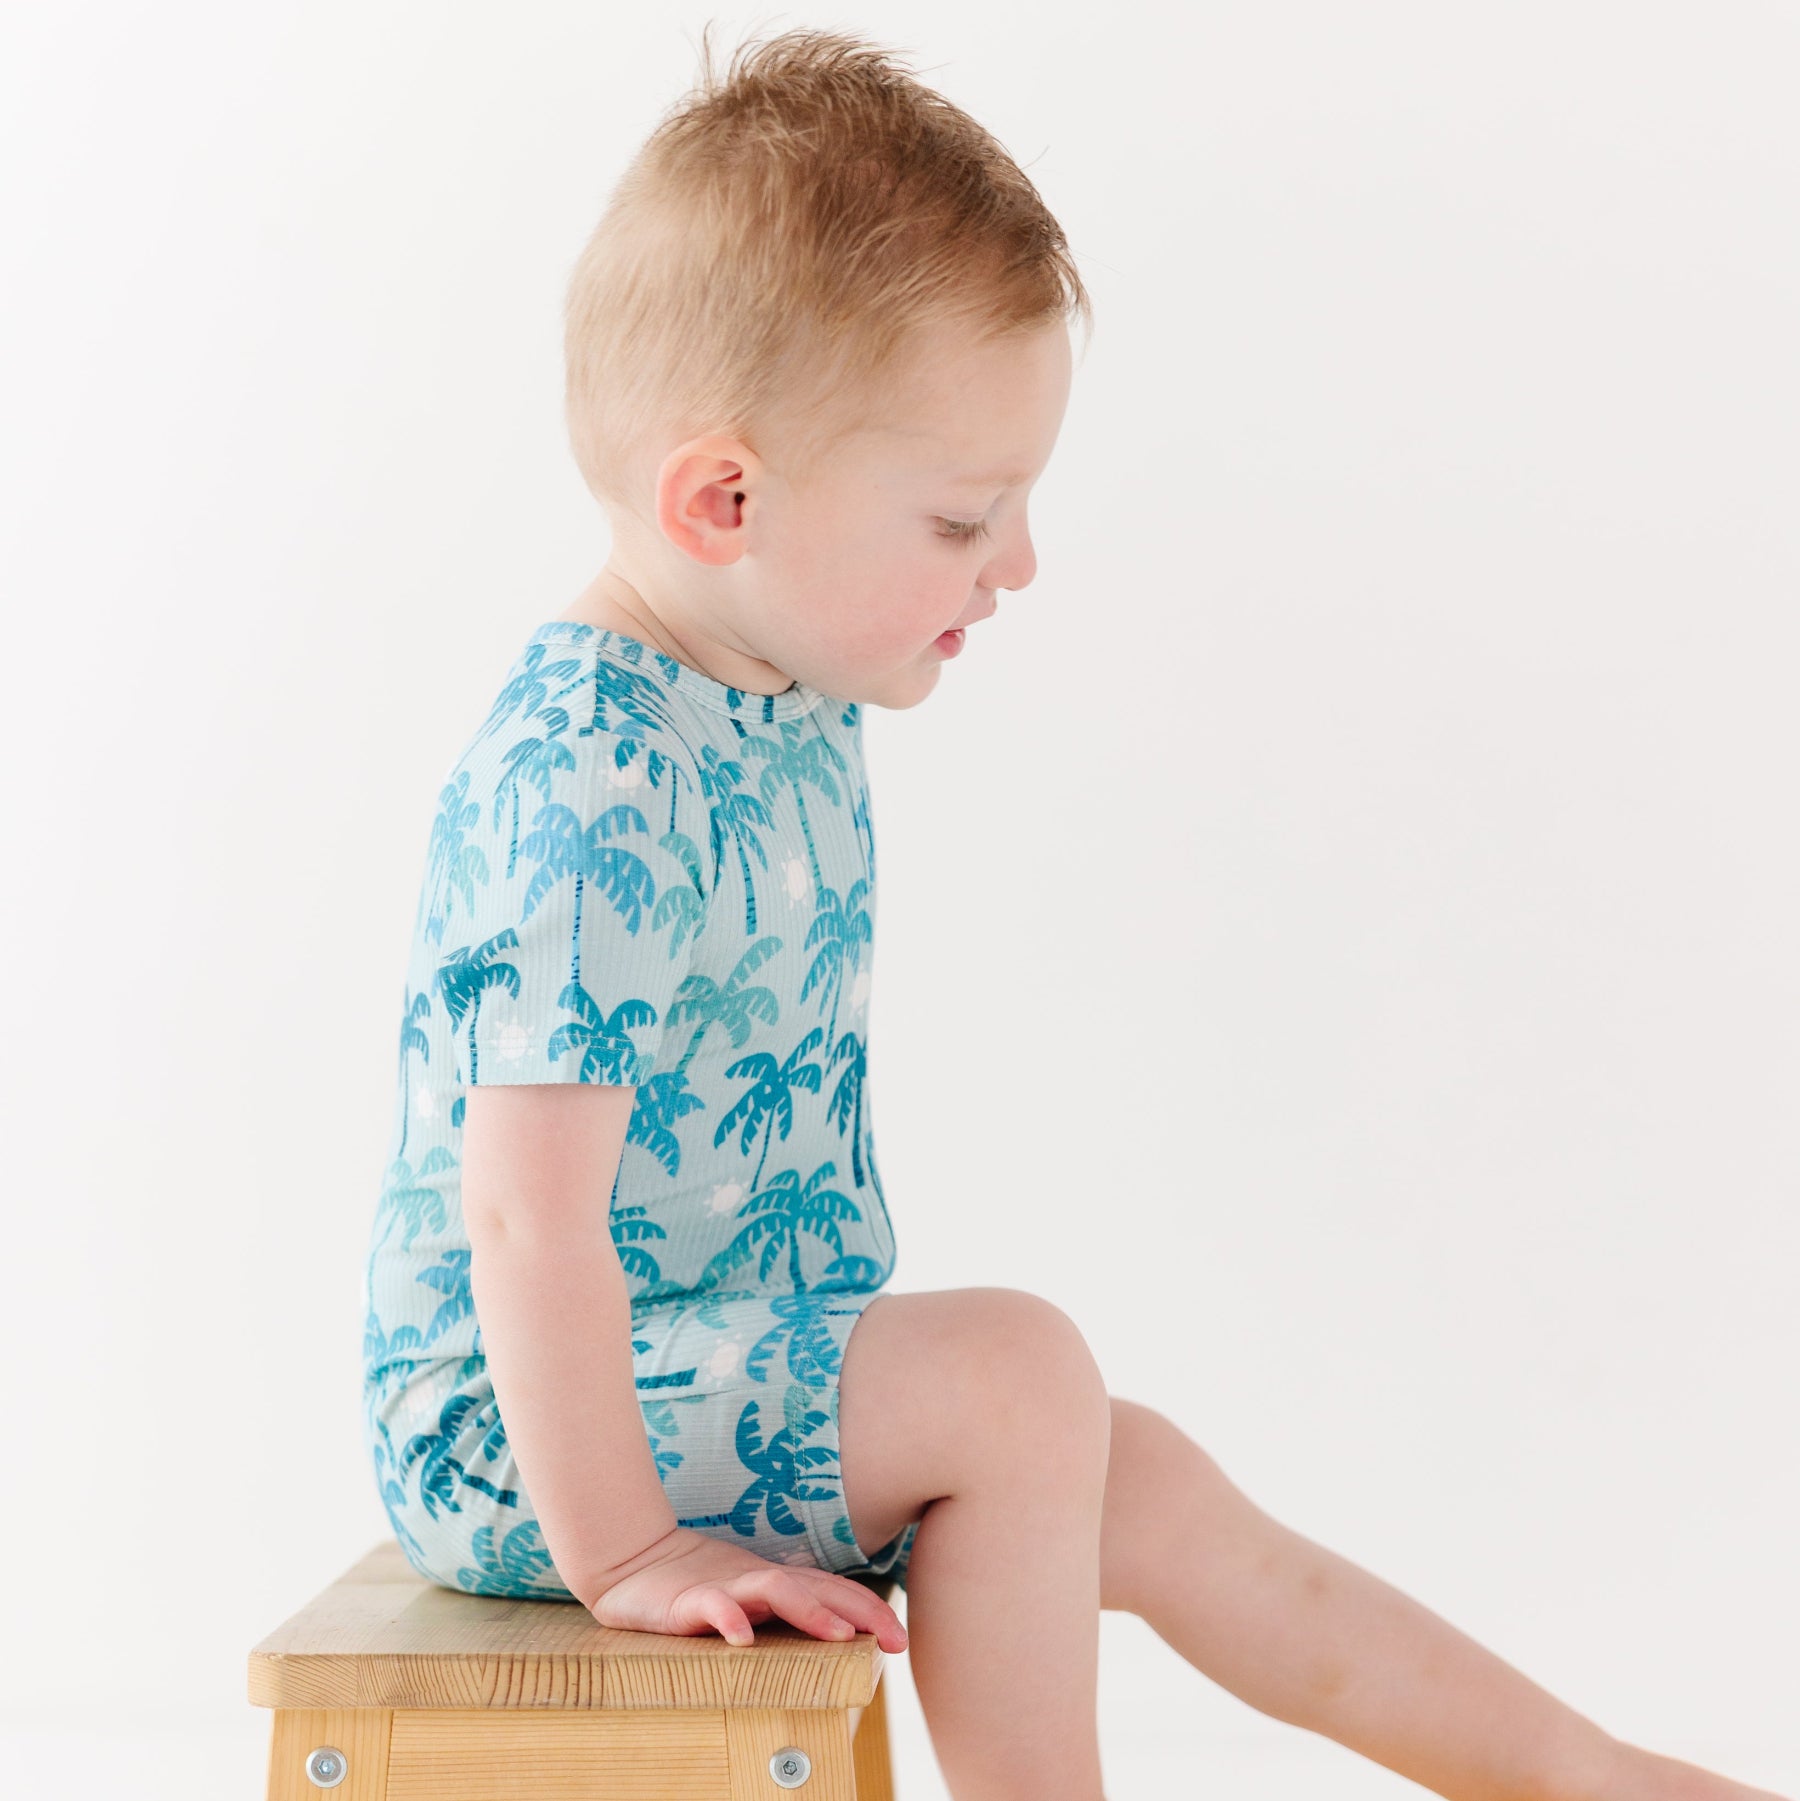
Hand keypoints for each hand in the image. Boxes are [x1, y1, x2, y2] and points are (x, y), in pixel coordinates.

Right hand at [582, 1525, 908, 1653]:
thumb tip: (837, 1634)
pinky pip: (711, 1605)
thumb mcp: (747, 1600)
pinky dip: (729, 1618)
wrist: (633, 1561)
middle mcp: (758, 1581)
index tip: (901, 1638)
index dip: (870, 1611)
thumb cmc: (695, 1586)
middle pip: (818, 1587)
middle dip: (859, 1611)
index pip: (833, 1592)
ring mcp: (725, 1586)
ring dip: (809, 1610)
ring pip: (775, 1589)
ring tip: (837, 1635)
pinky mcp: (688, 1599)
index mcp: (776, 1583)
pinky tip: (743, 1637)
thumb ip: (783, 1610)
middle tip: (893, 1639)